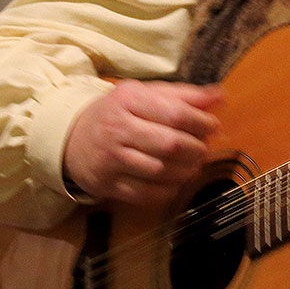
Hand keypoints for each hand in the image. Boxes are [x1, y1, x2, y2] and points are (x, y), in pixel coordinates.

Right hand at [62, 80, 221, 205]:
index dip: (201, 123)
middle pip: (171, 145)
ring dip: (186, 170)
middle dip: (197, 149)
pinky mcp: (107, 185)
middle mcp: (117, 129)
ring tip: (192, 163)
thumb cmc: (118, 113)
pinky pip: (147, 194)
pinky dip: (169, 189)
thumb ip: (183, 95)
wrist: (70, 138)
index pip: (175, 114)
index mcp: (128, 100)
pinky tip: (174, 180)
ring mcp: (110, 160)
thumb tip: (219, 96)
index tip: (212, 126)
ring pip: (161, 171)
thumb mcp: (145, 95)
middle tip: (203, 148)